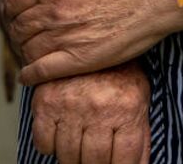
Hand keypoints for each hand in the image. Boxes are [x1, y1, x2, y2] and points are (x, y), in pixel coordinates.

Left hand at [4, 0, 175, 83]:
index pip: (13, 2)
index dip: (10, 11)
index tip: (15, 16)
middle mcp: (52, 11)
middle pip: (18, 27)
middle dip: (17, 32)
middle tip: (23, 36)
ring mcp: (65, 36)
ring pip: (28, 49)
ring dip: (25, 52)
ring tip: (31, 54)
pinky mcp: (80, 59)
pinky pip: (42, 71)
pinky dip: (30, 75)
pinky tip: (28, 76)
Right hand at [29, 62, 150, 163]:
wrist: (92, 32)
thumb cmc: (118, 72)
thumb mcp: (139, 100)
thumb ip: (139, 135)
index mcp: (127, 111)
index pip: (123, 162)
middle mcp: (99, 109)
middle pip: (93, 162)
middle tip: (92, 157)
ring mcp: (71, 106)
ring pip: (67, 156)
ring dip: (72, 158)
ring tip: (77, 147)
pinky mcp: (46, 100)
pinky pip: (42, 141)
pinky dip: (48, 146)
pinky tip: (58, 135)